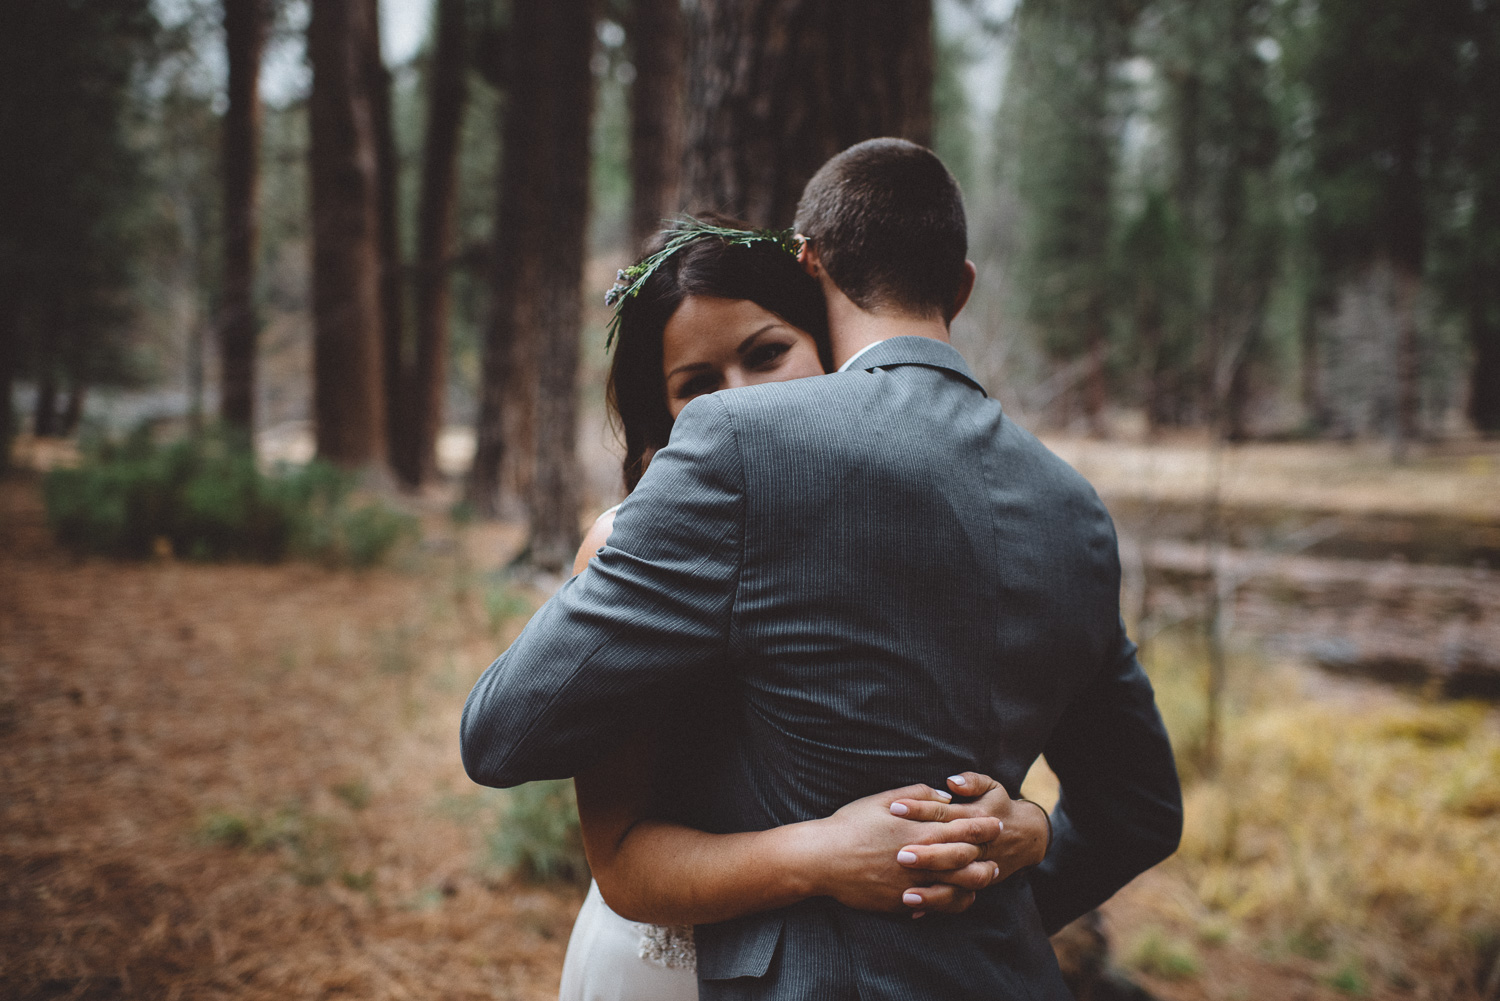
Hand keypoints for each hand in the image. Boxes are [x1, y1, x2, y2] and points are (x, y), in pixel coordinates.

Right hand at [799, 782, 1002, 915]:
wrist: (822, 859)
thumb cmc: (851, 824)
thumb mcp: (882, 799)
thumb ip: (918, 795)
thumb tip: (945, 796)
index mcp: (919, 830)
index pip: (965, 829)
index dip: (984, 827)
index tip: (995, 824)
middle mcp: (922, 859)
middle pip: (969, 861)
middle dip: (987, 856)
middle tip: (998, 853)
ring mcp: (913, 884)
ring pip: (958, 889)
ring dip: (975, 883)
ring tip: (983, 877)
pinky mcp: (902, 902)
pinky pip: (936, 906)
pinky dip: (950, 901)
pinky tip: (953, 896)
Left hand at [889, 771, 1050, 914]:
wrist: (1025, 837)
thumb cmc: (999, 806)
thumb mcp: (991, 787)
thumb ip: (972, 782)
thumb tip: (952, 782)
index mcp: (975, 818)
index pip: (944, 813)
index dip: (919, 809)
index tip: (894, 808)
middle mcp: (977, 846)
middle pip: (949, 850)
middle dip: (925, 854)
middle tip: (898, 854)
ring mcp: (976, 868)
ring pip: (956, 883)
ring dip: (932, 890)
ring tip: (905, 893)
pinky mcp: (974, 884)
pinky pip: (956, 900)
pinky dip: (936, 905)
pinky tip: (912, 909)